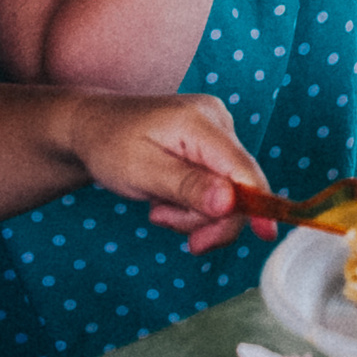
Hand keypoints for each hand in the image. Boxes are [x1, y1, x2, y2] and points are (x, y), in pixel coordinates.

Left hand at [62, 91, 270, 253]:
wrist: (92, 128)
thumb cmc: (109, 144)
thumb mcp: (142, 171)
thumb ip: (187, 186)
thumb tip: (230, 203)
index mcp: (200, 121)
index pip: (243, 169)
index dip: (258, 204)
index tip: (265, 235)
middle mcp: (217, 121)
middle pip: (238, 187)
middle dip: (204, 217)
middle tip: (165, 222)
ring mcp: (216, 132)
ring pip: (226, 194)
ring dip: (193, 213)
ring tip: (158, 206)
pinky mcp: (211, 146)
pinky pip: (216, 187)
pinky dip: (193, 202)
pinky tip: (167, 197)